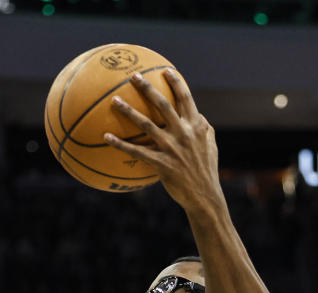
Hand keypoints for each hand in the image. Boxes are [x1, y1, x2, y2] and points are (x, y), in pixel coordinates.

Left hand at [104, 70, 220, 211]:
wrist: (204, 196)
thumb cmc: (206, 170)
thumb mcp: (211, 146)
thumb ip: (205, 128)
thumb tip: (199, 115)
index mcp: (196, 126)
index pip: (185, 98)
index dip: (175, 82)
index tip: (165, 70)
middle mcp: (183, 133)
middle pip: (163, 104)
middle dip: (147, 88)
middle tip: (133, 76)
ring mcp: (171, 148)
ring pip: (146, 124)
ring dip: (128, 111)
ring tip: (114, 100)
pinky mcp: (161, 163)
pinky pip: (136, 151)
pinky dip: (120, 144)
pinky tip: (106, 137)